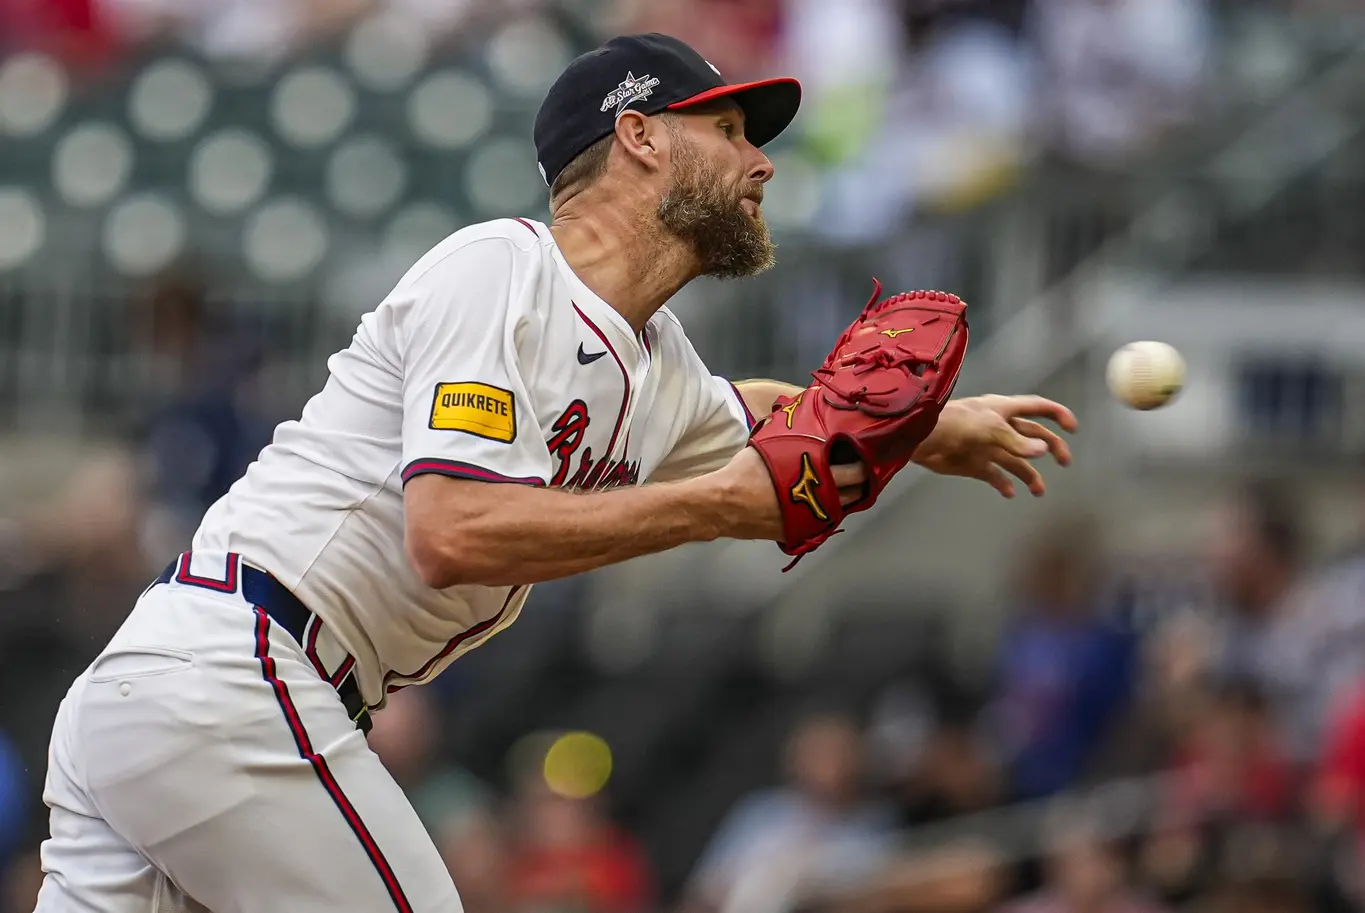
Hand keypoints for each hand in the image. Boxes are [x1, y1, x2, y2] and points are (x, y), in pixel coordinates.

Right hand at [718, 448, 871, 540]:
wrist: (723, 504)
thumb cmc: (744, 473)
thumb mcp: (770, 447)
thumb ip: (793, 442)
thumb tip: (802, 432)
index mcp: (815, 476)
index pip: (853, 472)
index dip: (863, 464)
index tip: (865, 458)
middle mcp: (818, 500)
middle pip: (854, 494)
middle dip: (861, 484)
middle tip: (863, 474)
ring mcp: (809, 519)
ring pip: (841, 511)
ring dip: (847, 500)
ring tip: (849, 489)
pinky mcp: (798, 532)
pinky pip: (822, 523)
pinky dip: (827, 513)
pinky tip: (825, 505)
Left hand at [912, 395, 1076, 497]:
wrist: (922, 438)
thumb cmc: (956, 424)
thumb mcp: (990, 428)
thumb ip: (1017, 441)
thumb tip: (1042, 450)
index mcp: (1004, 410)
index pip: (1037, 407)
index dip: (1057, 414)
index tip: (1073, 428)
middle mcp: (999, 426)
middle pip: (1033, 436)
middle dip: (1051, 447)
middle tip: (1065, 462)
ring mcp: (987, 446)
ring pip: (1016, 460)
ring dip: (1029, 474)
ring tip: (1038, 490)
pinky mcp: (974, 463)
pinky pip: (994, 475)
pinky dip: (1003, 484)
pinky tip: (1009, 493)